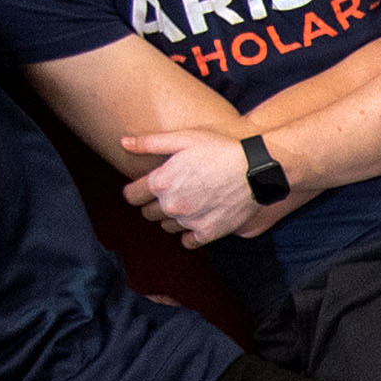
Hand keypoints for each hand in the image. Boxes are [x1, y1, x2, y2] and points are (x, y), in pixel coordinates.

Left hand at [123, 124, 268, 246]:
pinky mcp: (208, 233)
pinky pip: (188, 242)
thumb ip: (150, 142)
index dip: (136, 190)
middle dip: (154, 204)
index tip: (145, 187)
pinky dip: (190, 234)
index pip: (131, 196)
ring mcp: (189, 221)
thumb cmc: (220, 149)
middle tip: (172, 192)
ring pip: (167, 227)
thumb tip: (123, 143)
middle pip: (147, 213)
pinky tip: (198, 219)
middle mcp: (171, 205)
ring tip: (188, 203)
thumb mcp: (184, 138)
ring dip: (172, 218)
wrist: (256, 170)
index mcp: (160, 182)